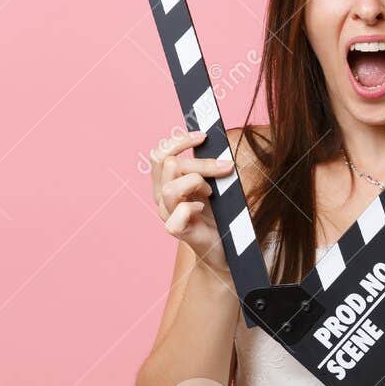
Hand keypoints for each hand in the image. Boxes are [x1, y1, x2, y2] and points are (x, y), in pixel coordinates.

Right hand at [149, 130, 232, 269]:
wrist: (224, 248)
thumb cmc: (218, 215)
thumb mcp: (213, 184)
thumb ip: (207, 167)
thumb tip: (218, 146)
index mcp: (166, 181)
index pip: (159, 153)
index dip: (178, 141)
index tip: (204, 137)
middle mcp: (161, 196)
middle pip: (168, 164)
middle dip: (201, 162)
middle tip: (225, 168)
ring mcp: (166, 213)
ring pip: (170, 187)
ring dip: (197, 183)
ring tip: (211, 193)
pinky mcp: (176, 230)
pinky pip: (178, 212)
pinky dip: (192, 208)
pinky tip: (202, 211)